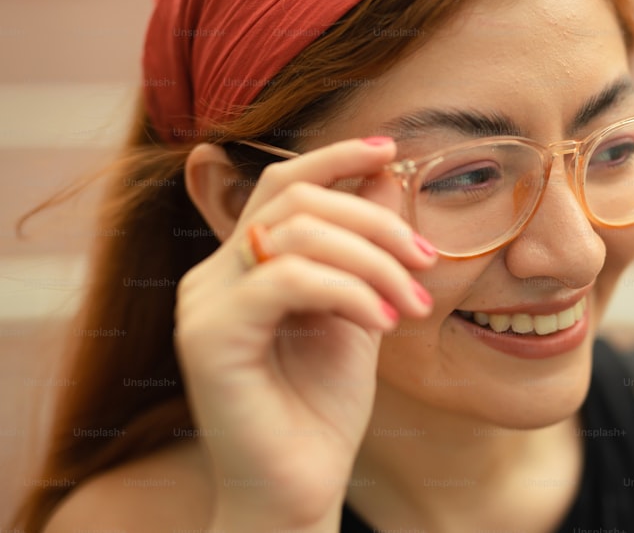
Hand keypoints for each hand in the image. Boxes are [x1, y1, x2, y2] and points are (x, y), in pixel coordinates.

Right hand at [174, 137, 435, 529]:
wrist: (299, 488)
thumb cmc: (324, 405)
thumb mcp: (358, 309)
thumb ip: (364, 248)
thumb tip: (386, 174)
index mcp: (244, 265)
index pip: (283, 185)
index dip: (335, 157)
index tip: (391, 149)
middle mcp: (213, 275)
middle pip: (296, 199)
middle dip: (375, 220)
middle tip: (426, 261)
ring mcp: (204, 304)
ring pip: (297, 234)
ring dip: (374, 261)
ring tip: (412, 306)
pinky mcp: (209, 339)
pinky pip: (288, 280)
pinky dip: (349, 291)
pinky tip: (380, 323)